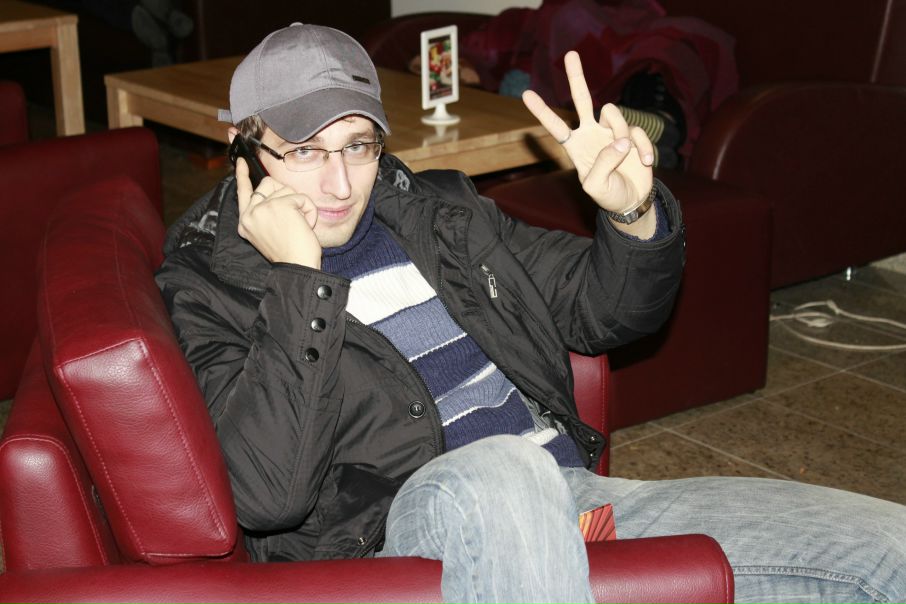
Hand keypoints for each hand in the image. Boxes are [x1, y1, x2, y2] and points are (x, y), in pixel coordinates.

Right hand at [235, 158, 321, 268]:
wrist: (297, 268)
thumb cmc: (290, 254)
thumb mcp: (269, 233)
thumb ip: (266, 213)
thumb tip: (274, 190)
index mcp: (245, 223)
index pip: (243, 193)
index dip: (242, 175)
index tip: (241, 161)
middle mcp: (249, 215)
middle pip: (269, 184)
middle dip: (286, 195)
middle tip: (295, 216)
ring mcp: (263, 209)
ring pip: (286, 189)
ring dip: (300, 205)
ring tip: (300, 226)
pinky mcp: (280, 206)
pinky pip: (301, 197)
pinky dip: (310, 210)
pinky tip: (306, 225)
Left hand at [522, 51, 654, 214]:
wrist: (632, 200)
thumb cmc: (608, 195)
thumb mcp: (595, 186)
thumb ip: (603, 163)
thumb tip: (619, 141)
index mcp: (576, 146)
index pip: (556, 126)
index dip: (542, 111)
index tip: (526, 94)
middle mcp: (592, 133)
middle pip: (582, 99)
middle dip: (576, 77)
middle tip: (571, 54)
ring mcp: (612, 132)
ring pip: (613, 113)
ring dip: (621, 133)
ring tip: (626, 155)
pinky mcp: (633, 135)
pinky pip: (637, 131)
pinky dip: (643, 147)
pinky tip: (644, 163)